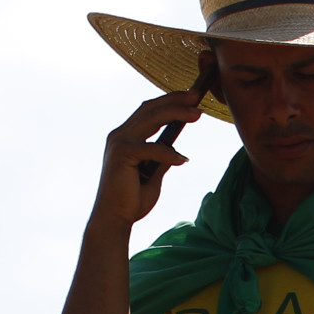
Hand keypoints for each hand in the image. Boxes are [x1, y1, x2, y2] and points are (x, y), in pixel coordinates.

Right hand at [91, 88, 205, 231]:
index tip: (192, 97)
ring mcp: (119, 143)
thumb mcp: (153, 175)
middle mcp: (120, 135)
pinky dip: (168, 153)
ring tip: (198, 114)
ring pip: (150, 119)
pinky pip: (150, 148)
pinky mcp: (121, 155)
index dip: (170, 101)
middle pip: (150, 109)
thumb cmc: (132, 198)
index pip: (149, 111)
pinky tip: (183, 159)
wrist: (115, 217)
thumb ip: (161, 160)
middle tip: (198, 96)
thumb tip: (175, 151)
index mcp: (127, 137)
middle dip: (175, 100)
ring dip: (176, 114)